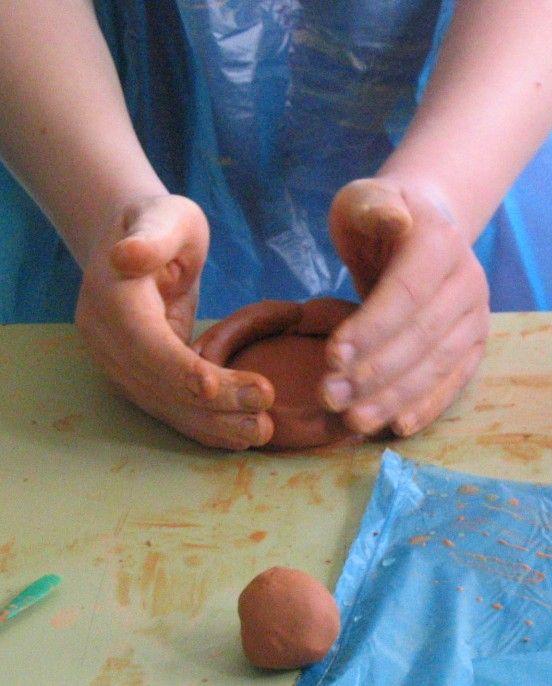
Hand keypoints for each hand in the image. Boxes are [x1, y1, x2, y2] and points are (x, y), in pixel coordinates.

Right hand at [76, 195, 273, 448]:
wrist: (136, 241)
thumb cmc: (161, 222)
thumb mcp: (165, 216)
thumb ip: (152, 235)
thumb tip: (126, 255)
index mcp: (112, 300)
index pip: (145, 346)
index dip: (178, 370)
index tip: (216, 386)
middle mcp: (107, 340)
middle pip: (159, 385)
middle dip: (212, 407)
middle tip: (263, 421)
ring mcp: (119, 363)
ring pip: (165, 405)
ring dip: (212, 426)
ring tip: (260, 434)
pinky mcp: (140, 375)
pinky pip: (170, 406)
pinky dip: (204, 425)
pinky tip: (239, 437)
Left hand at [321, 178, 488, 435]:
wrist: (426, 228)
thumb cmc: (382, 216)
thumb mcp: (366, 197)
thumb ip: (374, 206)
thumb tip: (395, 221)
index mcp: (440, 242)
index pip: (407, 293)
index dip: (372, 328)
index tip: (331, 357)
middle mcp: (468, 281)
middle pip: (422, 336)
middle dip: (374, 372)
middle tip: (329, 397)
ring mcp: (476, 316)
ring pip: (438, 365)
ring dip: (395, 398)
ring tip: (354, 420)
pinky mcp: (474, 344)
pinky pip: (454, 381)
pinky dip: (427, 406)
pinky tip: (398, 427)